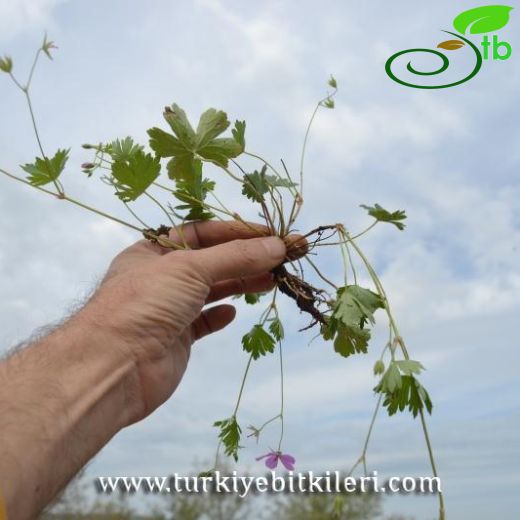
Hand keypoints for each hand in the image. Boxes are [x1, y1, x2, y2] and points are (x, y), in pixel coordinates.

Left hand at [79, 221, 298, 424]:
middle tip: (284, 257)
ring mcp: (169, 309)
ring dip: (241, 283)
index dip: (238, 232)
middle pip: (212, 261)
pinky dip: (220, 314)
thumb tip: (277, 245)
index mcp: (154, 251)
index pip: (202, 233)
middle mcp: (161, 278)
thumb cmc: (145, 303)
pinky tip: (234, 312)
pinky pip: (204, 322)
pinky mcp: (178, 338)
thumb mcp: (190, 268)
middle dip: (248, 257)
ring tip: (273, 279)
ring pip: (212, 290)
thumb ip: (235, 257)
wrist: (114, 367)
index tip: (272, 235)